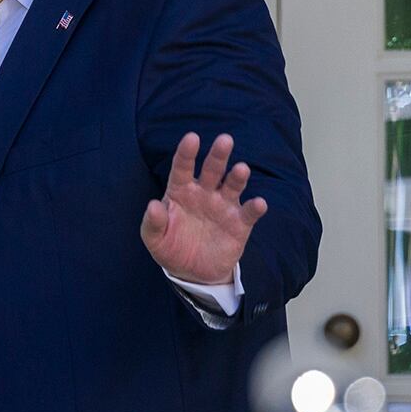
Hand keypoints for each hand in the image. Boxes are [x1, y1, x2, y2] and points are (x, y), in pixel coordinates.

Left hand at [140, 132, 267, 284]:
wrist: (193, 273)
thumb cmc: (171, 247)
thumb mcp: (155, 239)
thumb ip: (152, 223)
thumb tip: (153, 205)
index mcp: (181, 191)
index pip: (183, 168)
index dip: (187, 153)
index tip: (192, 138)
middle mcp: (205, 193)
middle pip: (213, 170)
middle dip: (219, 155)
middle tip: (225, 140)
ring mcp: (223, 206)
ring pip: (233, 185)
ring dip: (237, 176)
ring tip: (241, 169)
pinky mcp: (239, 224)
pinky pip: (248, 213)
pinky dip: (255, 208)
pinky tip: (258, 204)